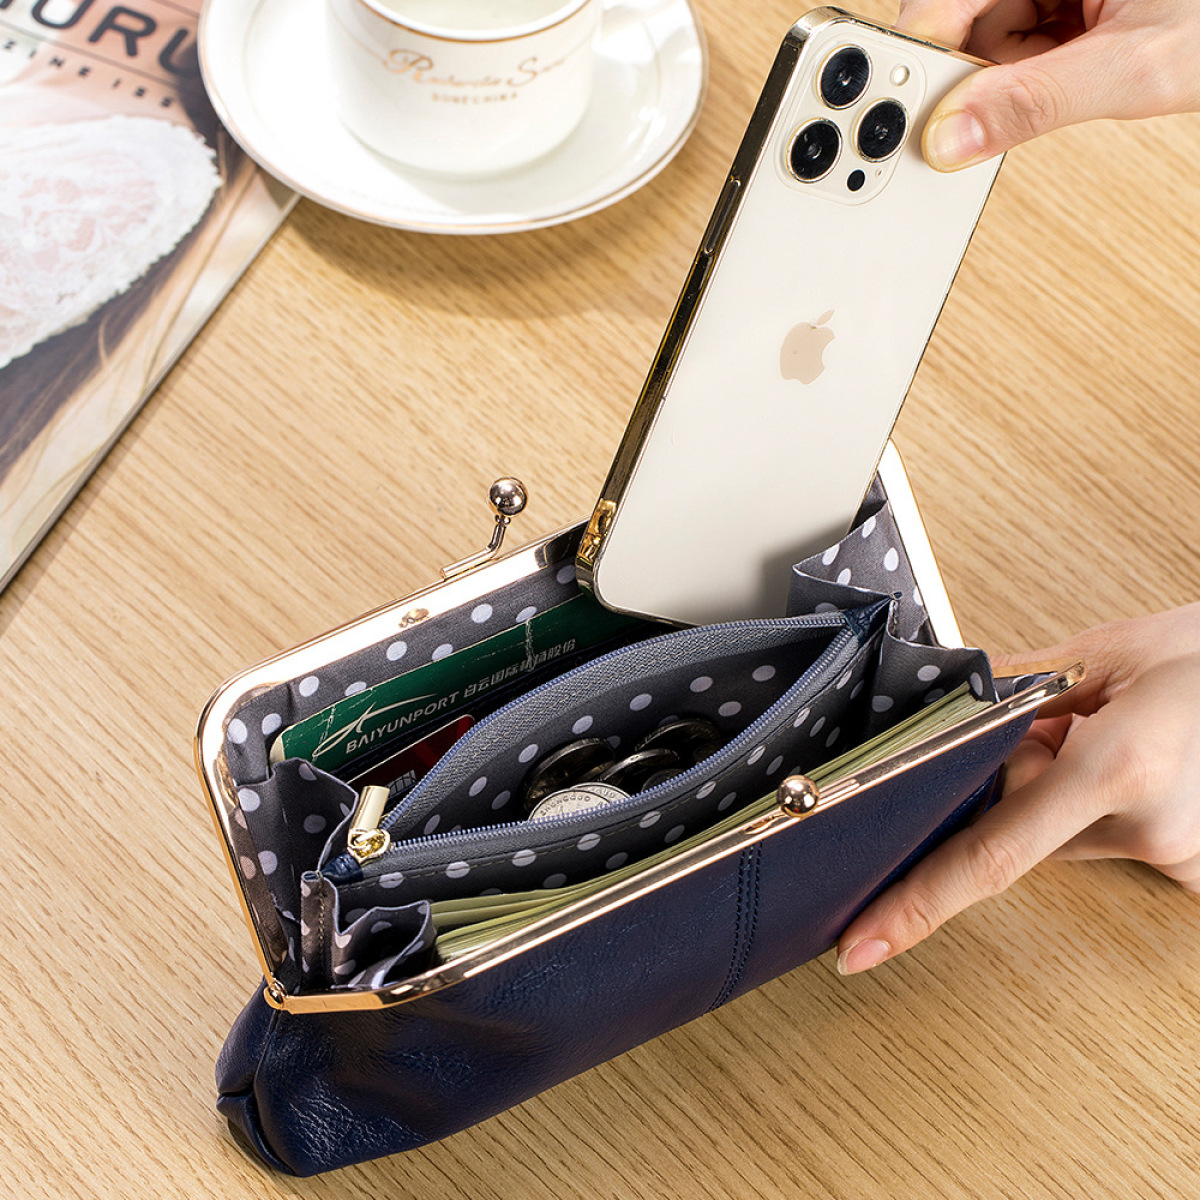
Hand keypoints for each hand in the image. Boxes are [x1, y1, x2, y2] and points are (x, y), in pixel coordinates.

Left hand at [836, 603, 1199, 974]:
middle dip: (1004, 782)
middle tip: (1052, 724)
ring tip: (1103, 728)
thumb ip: (1018, 689)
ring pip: (1052, 833)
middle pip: (1012, 830)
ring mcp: (1173, 855)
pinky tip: (1126, 757)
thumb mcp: (1105, 652)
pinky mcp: (1185, 865)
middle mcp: (1146, 827)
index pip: (989, 853)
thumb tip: (947, 712)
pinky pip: (1096, 838)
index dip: (916, 904)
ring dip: (1048, 788)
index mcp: (1119, 769)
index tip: (860, 945)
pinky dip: (1086, 801)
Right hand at [893, 0, 1199, 169]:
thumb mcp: (1135, 70)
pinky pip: (1019, 41)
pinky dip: (1028, 75)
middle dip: (969, 71)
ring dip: (1003, 78)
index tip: (900, 105)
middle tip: (976, 114)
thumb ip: (1035, 106)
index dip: (923, 50)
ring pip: (988, 34)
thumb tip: (952, 140)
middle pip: (964, 17)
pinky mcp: (1072, 4)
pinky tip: (1064, 81)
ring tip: (1064, 86)